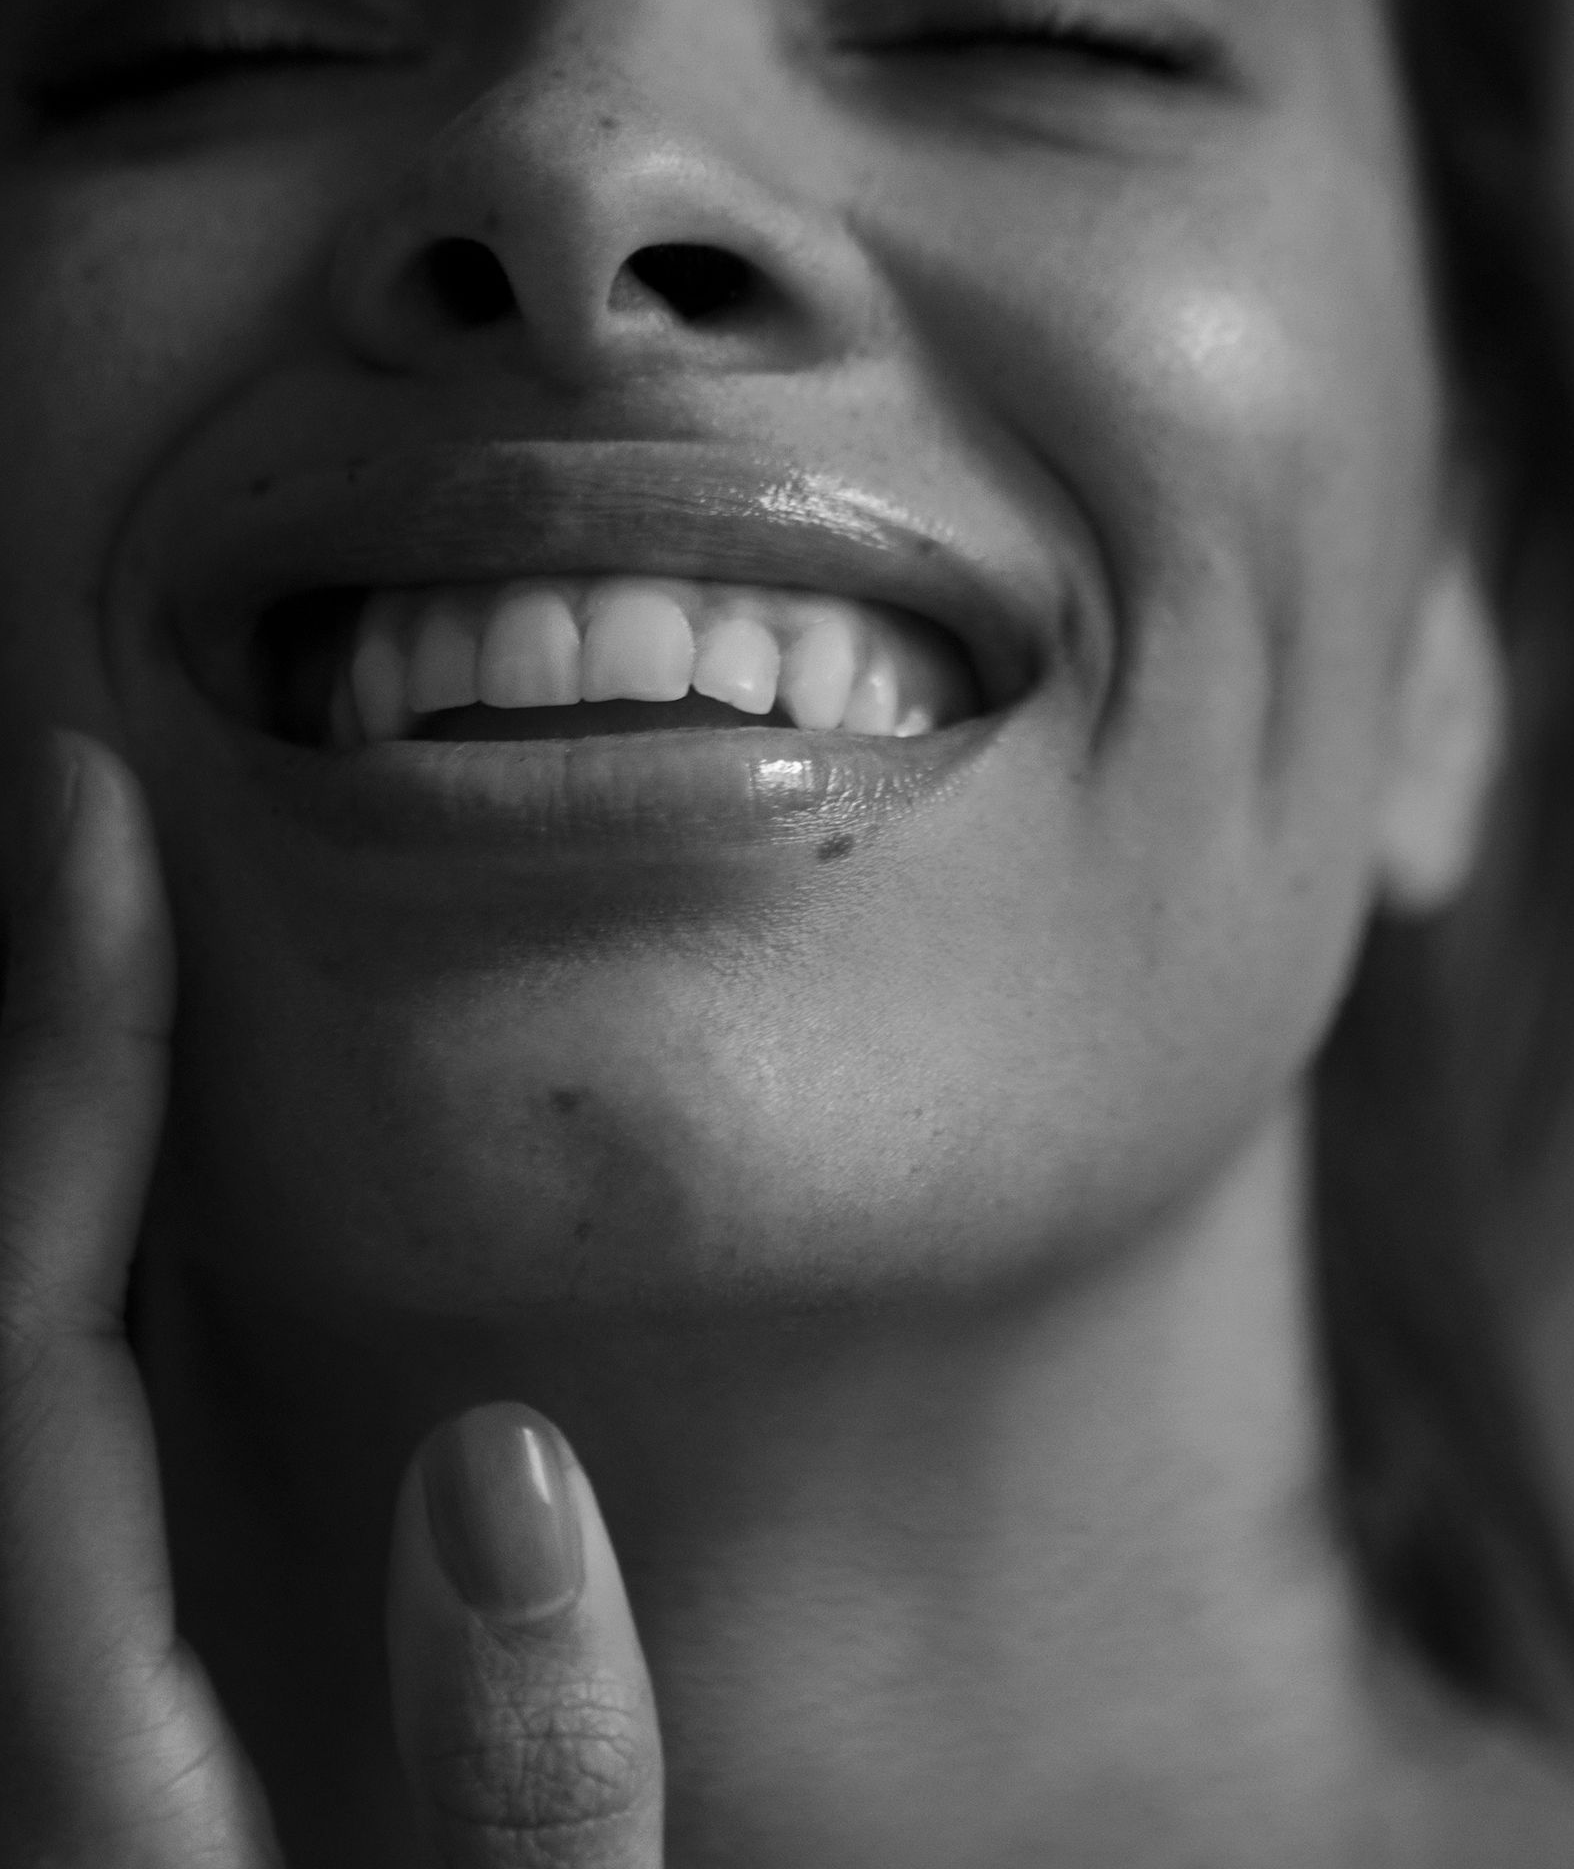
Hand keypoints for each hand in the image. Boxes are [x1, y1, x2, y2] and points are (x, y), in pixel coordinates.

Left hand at [0, 733, 665, 1865]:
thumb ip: (518, 1815)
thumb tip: (503, 1480)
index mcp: (79, 1795)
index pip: (33, 1357)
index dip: (69, 1064)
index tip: (98, 812)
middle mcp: (32, 1735)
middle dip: (35, 1050)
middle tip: (88, 816)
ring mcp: (70, 1726)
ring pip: (25, 1375)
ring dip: (65, 1141)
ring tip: (129, 952)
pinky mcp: (118, 1736)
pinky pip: (74, 1452)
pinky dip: (103, 1274)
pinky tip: (176, 1203)